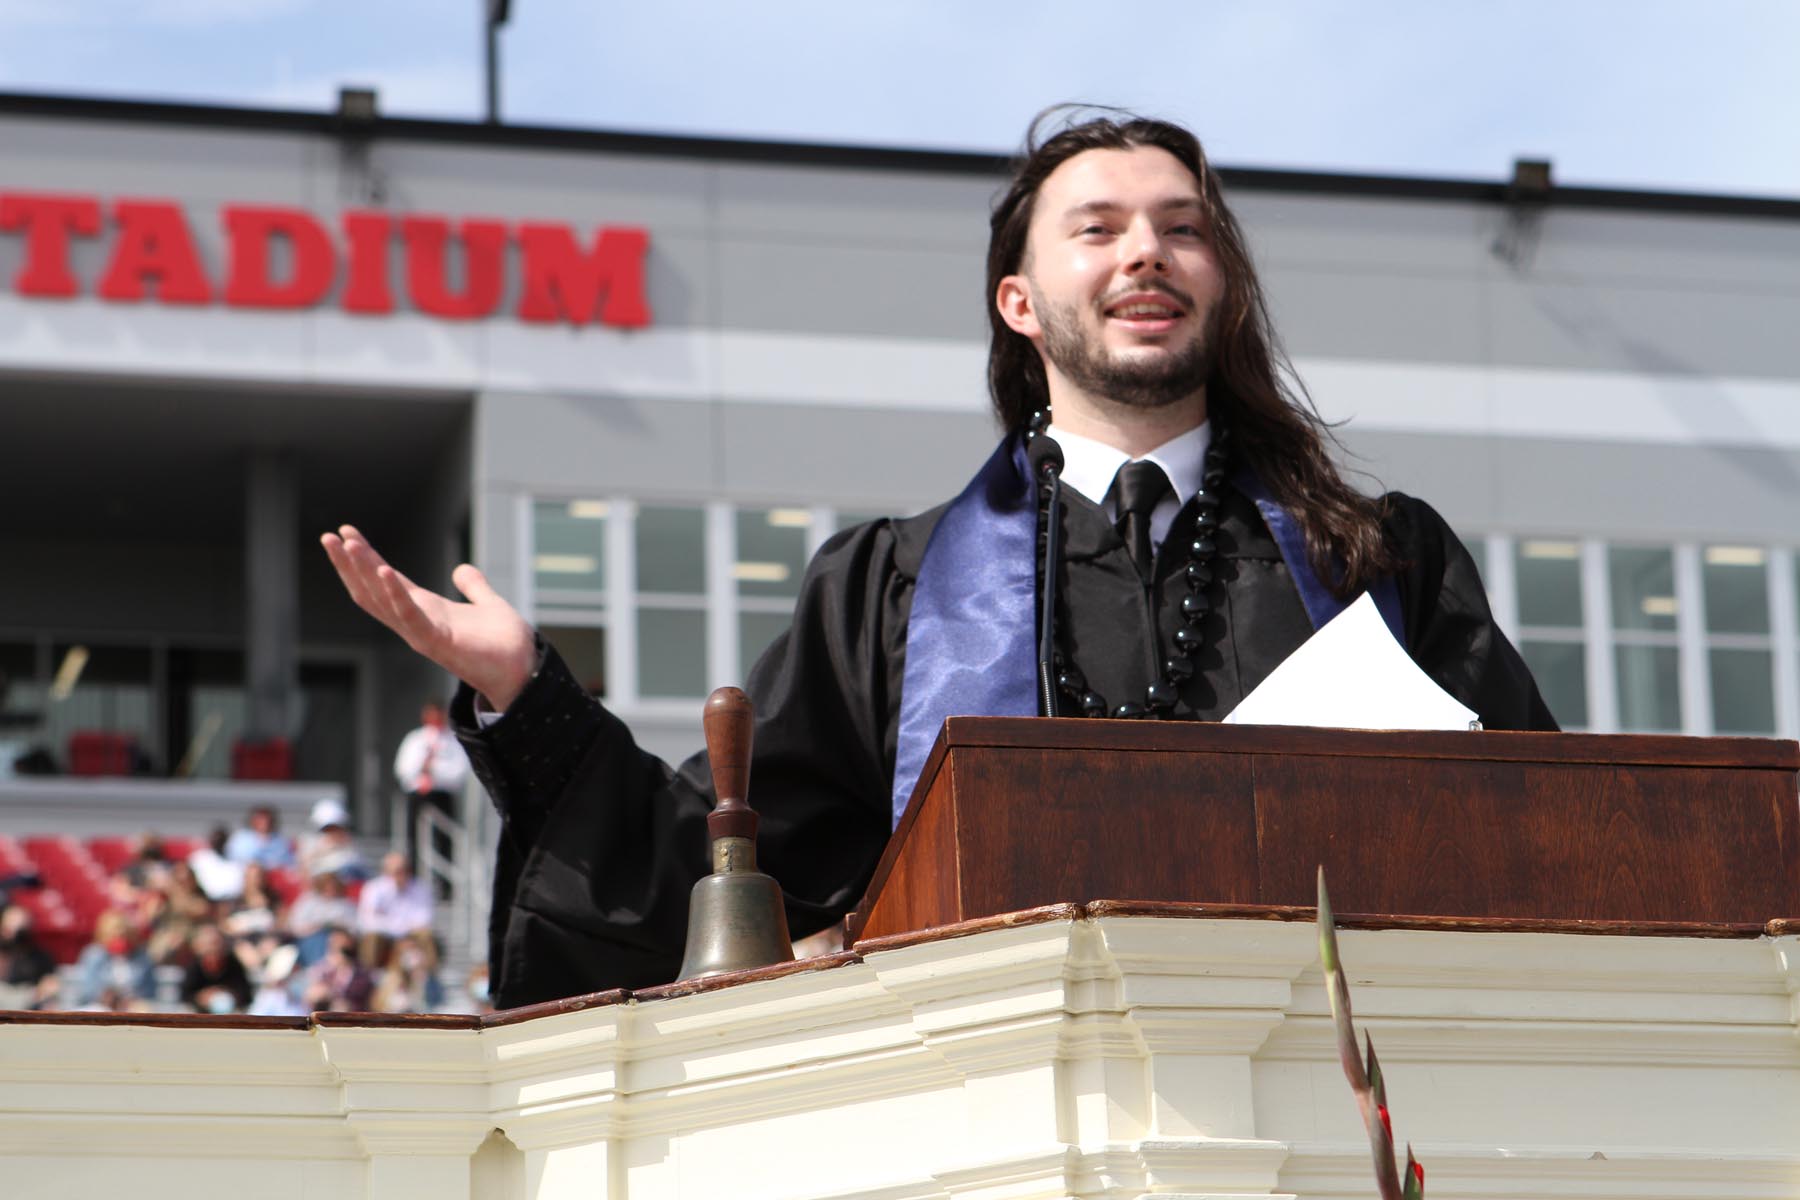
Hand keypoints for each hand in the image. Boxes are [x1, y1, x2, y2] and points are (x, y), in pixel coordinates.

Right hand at [321, 525, 537, 710]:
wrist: (525, 671)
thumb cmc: (503, 644)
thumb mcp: (487, 604)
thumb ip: (474, 587)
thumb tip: (462, 569)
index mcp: (425, 610)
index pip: (384, 580)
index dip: (365, 557)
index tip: (346, 532)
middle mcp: (416, 622)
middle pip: (372, 590)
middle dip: (349, 564)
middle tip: (328, 536)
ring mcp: (423, 634)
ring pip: (382, 601)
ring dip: (363, 571)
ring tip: (347, 544)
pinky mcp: (438, 642)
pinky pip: (411, 616)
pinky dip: (396, 594)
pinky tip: (384, 569)